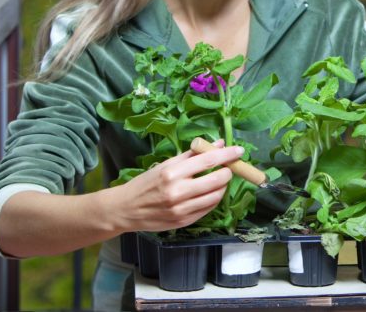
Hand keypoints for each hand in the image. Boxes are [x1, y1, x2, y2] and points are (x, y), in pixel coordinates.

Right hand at [108, 144, 243, 232]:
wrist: (126, 209)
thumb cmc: (146, 183)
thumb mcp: (166, 164)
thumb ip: (193, 154)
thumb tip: (218, 143)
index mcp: (172, 173)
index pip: (208, 160)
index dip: (227, 155)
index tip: (239, 150)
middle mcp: (177, 191)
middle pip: (217, 179)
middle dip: (227, 171)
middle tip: (227, 167)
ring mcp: (181, 209)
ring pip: (216, 195)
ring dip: (222, 186)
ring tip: (218, 179)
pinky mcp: (184, 221)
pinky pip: (208, 208)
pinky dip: (214, 198)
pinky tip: (210, 192)